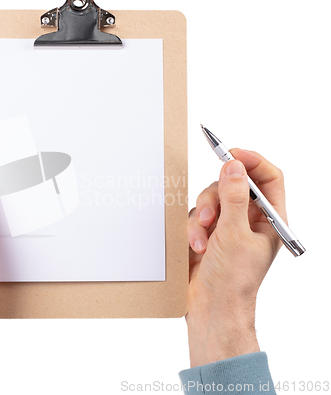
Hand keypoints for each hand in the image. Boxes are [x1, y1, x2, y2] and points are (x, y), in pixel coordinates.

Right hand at [186, 149, 285, 366]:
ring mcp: (226, 226)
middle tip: (209, 216)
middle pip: (232, 186)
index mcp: (268, 219)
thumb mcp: (235, 235)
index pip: (268, 179)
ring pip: (210, 200)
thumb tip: (234, 167)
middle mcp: (248, 219)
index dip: (252, 162)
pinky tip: (195, 247)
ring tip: (201, 241)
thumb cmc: (233, 280)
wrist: (211, 307)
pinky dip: (192, 229)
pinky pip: (195, 216)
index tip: (231, 154)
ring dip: (201, 218)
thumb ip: (235, 198)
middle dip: (215, 199)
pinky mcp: (206, 233)